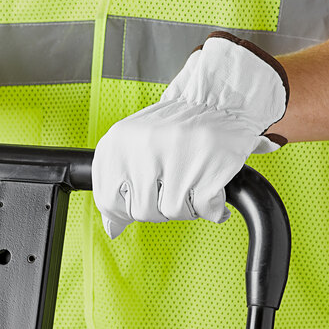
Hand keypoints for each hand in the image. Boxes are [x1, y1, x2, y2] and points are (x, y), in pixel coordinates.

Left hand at [92, 32, 288, 237]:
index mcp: (117, 143)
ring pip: (173, 212)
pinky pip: (204, 209)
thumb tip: (112, 229)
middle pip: (141, 211)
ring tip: (192, 176)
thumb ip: (120, 186)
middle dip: (160, 205)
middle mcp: (141, 147)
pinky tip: (210, 183)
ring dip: (187, 204)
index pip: (109, 202)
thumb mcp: (135, 149)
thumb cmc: (177, 127)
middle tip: (173, 179)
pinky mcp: (209, 164)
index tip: (145, 192)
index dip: (129, 206)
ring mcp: (175, 155)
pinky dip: (212, 204)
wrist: (220, 99)